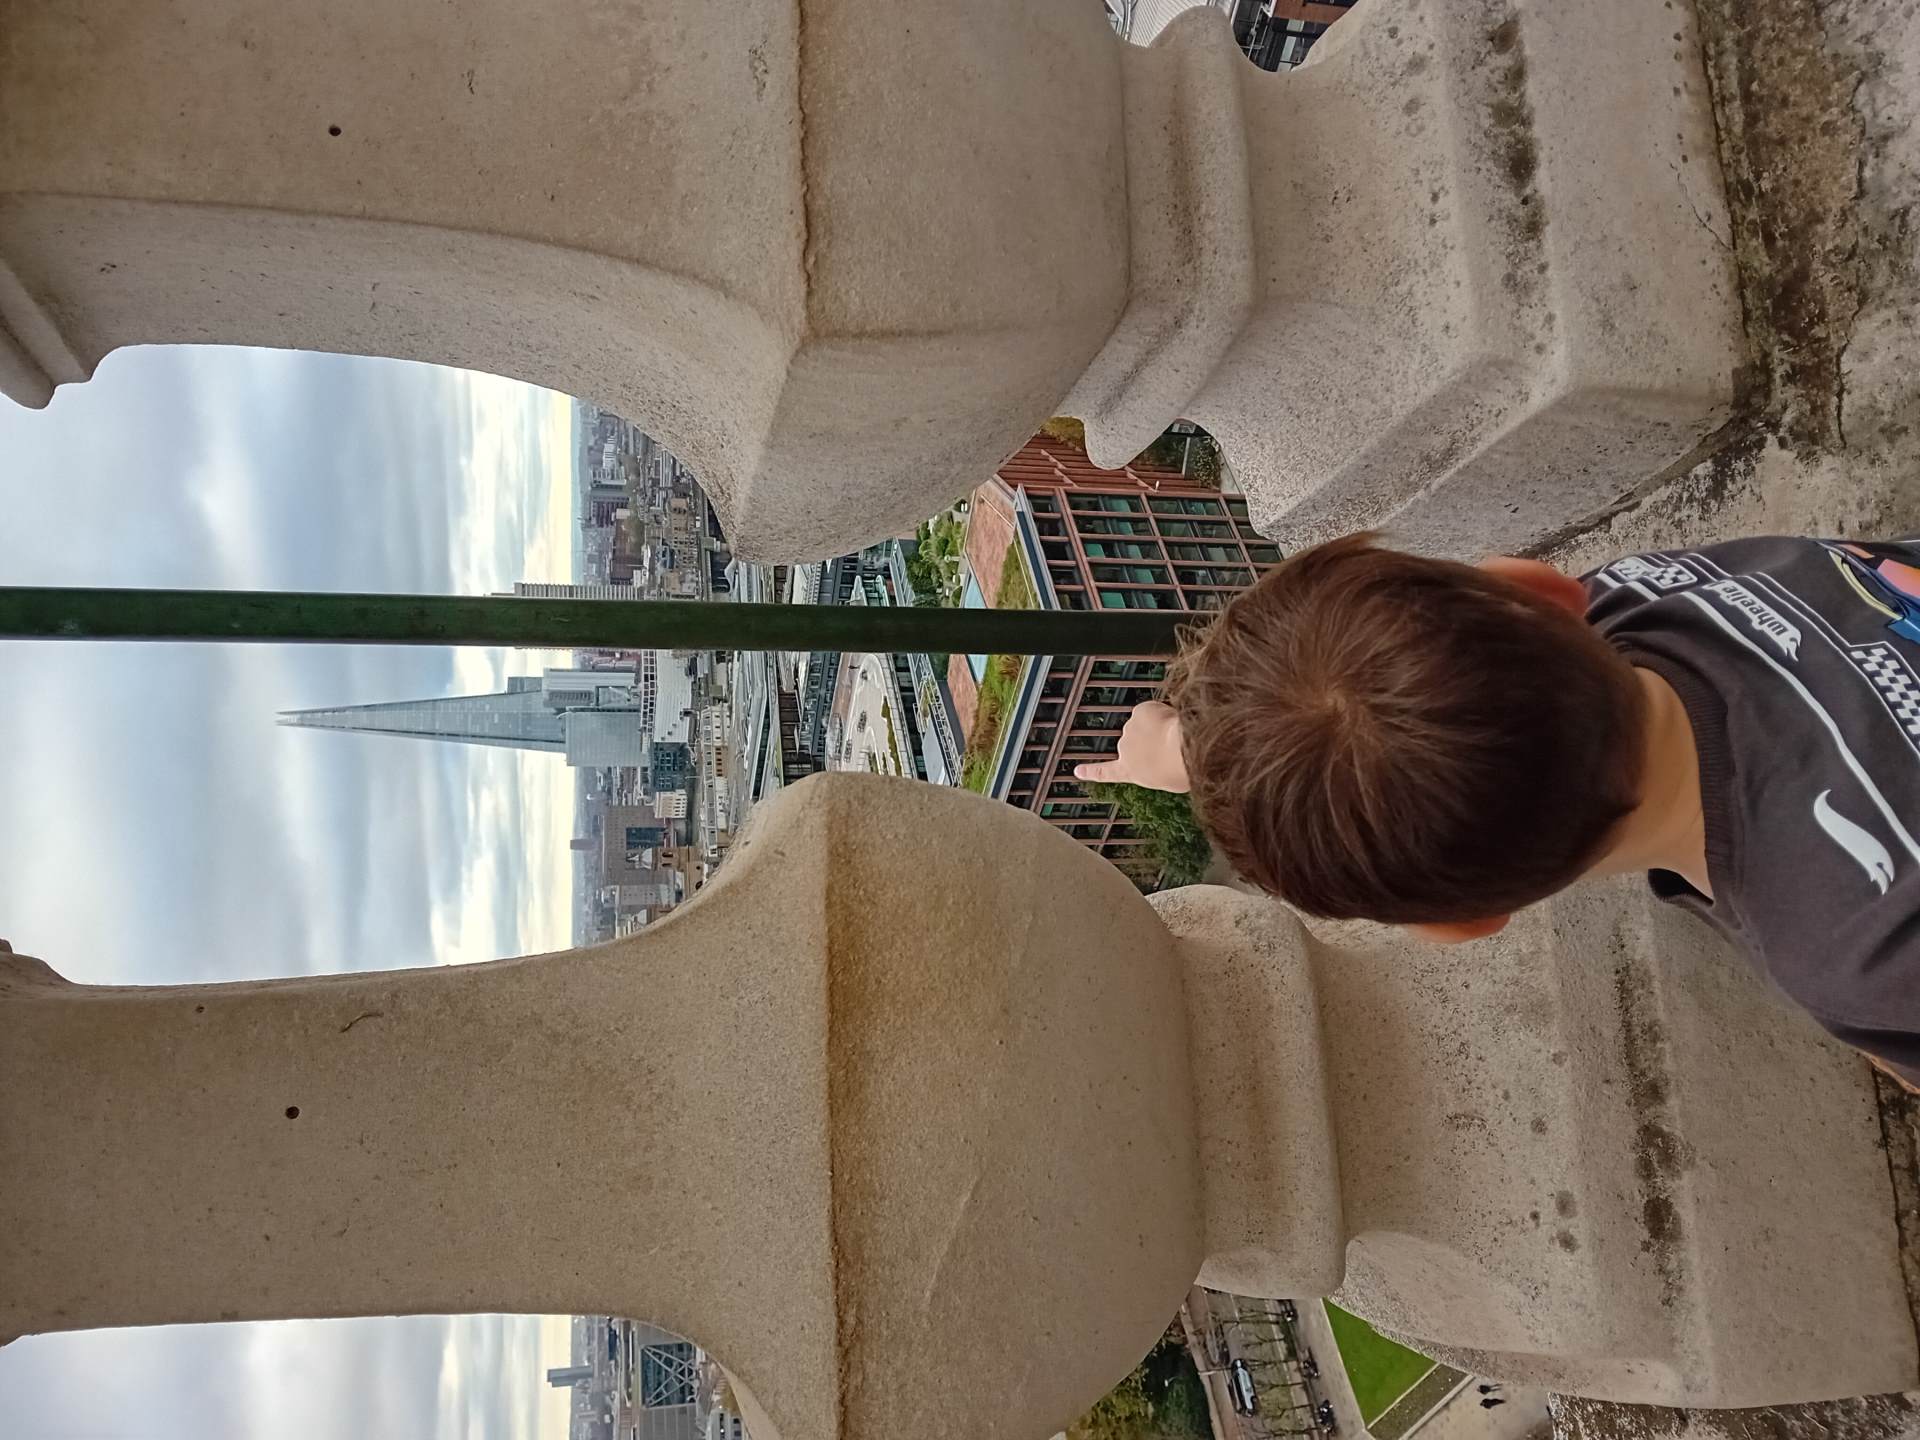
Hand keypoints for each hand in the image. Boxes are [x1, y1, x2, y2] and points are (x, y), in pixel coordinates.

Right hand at [1073, 701, 1189, 791]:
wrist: (1182, 749)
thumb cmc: (1179, 769)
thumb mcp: (1167, 781)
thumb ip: (1158, 771)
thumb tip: (1161, 760)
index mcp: (1129, 771)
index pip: (1105, 773)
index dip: (1091, 771)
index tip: (1078, 770)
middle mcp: (1125, 750)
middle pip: (1135, 743)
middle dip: (1150, 741)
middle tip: (1170, 748)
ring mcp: (1130, 729)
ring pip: (1145, 724)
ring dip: (1156, 727)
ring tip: (1173, 738)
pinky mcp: (1140, 711)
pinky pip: (1151, 709)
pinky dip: (1159, 712)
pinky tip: (1169, 722)